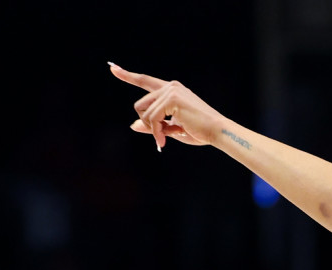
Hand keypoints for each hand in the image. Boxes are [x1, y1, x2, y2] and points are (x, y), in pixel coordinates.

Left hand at [109, 63, 223, 150]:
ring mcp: (171, 91)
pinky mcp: (172, 99)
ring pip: (145, 113)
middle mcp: (170, 87)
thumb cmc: (200, 131)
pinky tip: (165, 139)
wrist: (218, 132)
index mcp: (172, 90)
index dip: (127, 75)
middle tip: (162, 137)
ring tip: (169, 137)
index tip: (113, 69)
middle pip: (140, 105)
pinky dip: (156, 132)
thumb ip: (153, 124)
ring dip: (153, 129)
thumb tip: (133, 125)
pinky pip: (152, 118)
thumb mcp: (171, 129)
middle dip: (148, 123)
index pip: (145, 81)